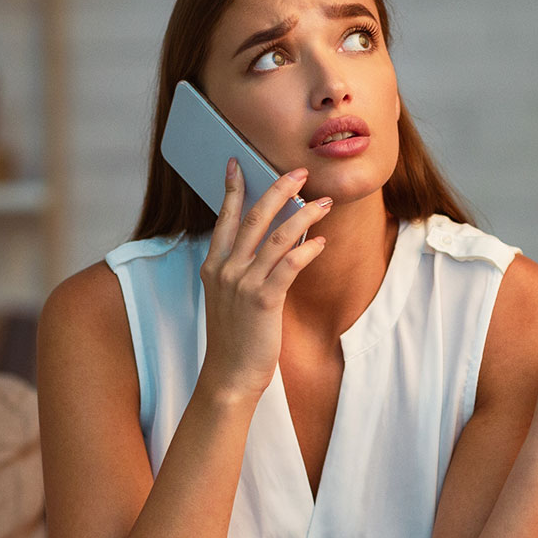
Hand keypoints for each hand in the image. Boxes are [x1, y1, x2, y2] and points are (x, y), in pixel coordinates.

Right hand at [197, 158, 333, 400]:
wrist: (229, 375)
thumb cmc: (233, 338)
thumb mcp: (227, 298)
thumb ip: (239, 270)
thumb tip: (267, 247)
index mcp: (214, 266)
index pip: (226, 218)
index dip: (233, 188)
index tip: (237, 162)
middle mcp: (226, 269)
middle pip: (255, 218)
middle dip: (277, 190)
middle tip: (298, 172)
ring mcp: (243, 283)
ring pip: (278, 237)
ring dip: (304, 215)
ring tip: (323, 203)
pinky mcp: (264, 300)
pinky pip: (290, 265)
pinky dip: (307, 249)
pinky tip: (320, 242)